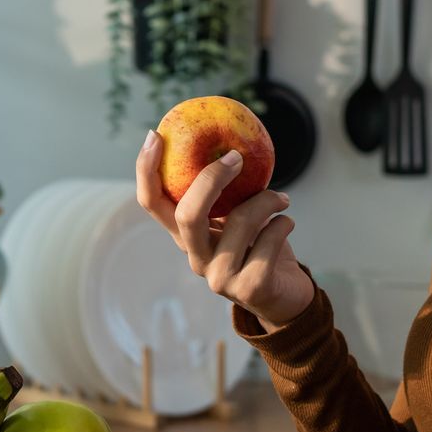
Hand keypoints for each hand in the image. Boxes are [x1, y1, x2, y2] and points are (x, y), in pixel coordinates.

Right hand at [134, 131, 314, 329]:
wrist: (286, 296)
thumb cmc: (261, 247)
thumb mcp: (237, 217)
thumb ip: (228, 193)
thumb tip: (227, 141)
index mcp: (186, 236)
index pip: (152, 204)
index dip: (146, 170)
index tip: (155, 136)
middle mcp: (196, 258)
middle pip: (187, 215)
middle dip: (211, 180)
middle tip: (236, 157)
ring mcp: (220, 277)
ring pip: (239, 222)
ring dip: (267, 201)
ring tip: (282, 199)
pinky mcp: (250, 288)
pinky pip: (268, 242)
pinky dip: (282, 225)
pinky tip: (286, 224)